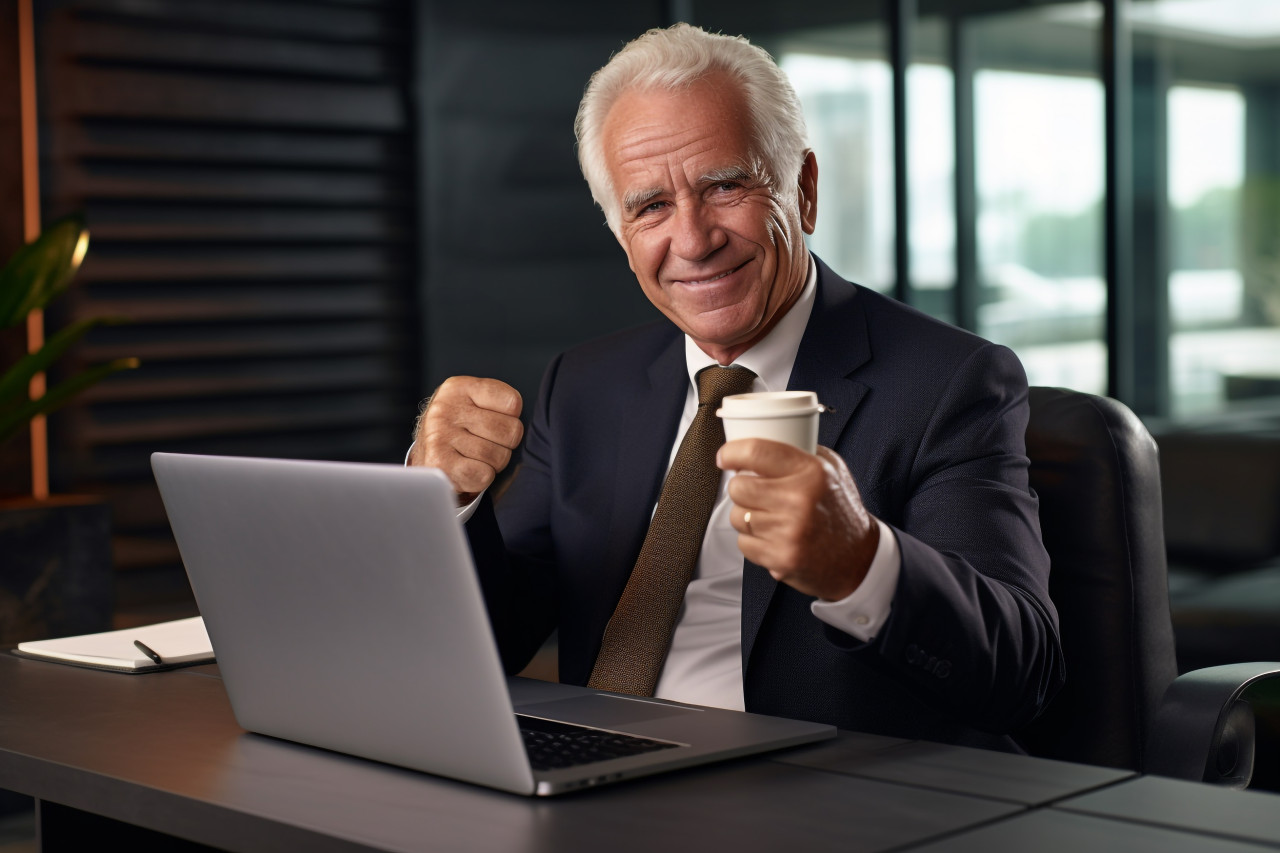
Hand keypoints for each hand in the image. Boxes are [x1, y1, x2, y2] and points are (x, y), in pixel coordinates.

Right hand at [409, 376, 522, 505]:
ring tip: (474, 457)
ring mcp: (440, 435)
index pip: (513, 403)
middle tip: (485, 444)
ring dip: (493, 463)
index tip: (494, 422)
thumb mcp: (474, 403)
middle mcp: (446, 408)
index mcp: (459, 388)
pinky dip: (482, 478)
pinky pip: (484, 476)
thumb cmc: (458, 429)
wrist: (425, 458)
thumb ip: (499, 403)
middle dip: (505, 444)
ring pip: (499, 456)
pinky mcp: (439, 463)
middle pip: (511, 431)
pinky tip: (467, 470)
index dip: (511, 418)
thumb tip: (522, 428)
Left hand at [717, 439, 878, 600]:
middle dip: (741, 487)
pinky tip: (773, 536)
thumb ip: (799, 451)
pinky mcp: (780, 559)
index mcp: (811, 473)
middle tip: (755, 490)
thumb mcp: (831, 469)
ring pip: (737, 516)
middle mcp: (798, 501)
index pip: (756, 452)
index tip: (725, 456)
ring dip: (747, 515)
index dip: (731, 452)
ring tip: (770, 516)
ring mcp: (788, 533)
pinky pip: (744, 543)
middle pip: (738, 487)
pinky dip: (753, 540)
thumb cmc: (841, 509)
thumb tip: (760, 437)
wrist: (858, 557)